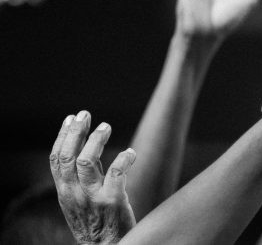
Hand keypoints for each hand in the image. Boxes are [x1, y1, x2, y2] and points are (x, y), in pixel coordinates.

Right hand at [48, 111, 137, 243]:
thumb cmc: (97, 221)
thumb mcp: (82, 198)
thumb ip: (84, 175)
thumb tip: (89, 145)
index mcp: (64, 192)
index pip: (56, 159)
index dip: (62, 136)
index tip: (70, 118)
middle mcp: (74, 194)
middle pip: (68, 157)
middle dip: (75, 132)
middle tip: (86, 115)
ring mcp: (92, 197)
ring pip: (87, 161)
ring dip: (96, 140)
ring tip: (106, 127)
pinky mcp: (113, 201)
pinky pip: (116, 173)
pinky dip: (124, 158)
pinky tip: (130, 152)